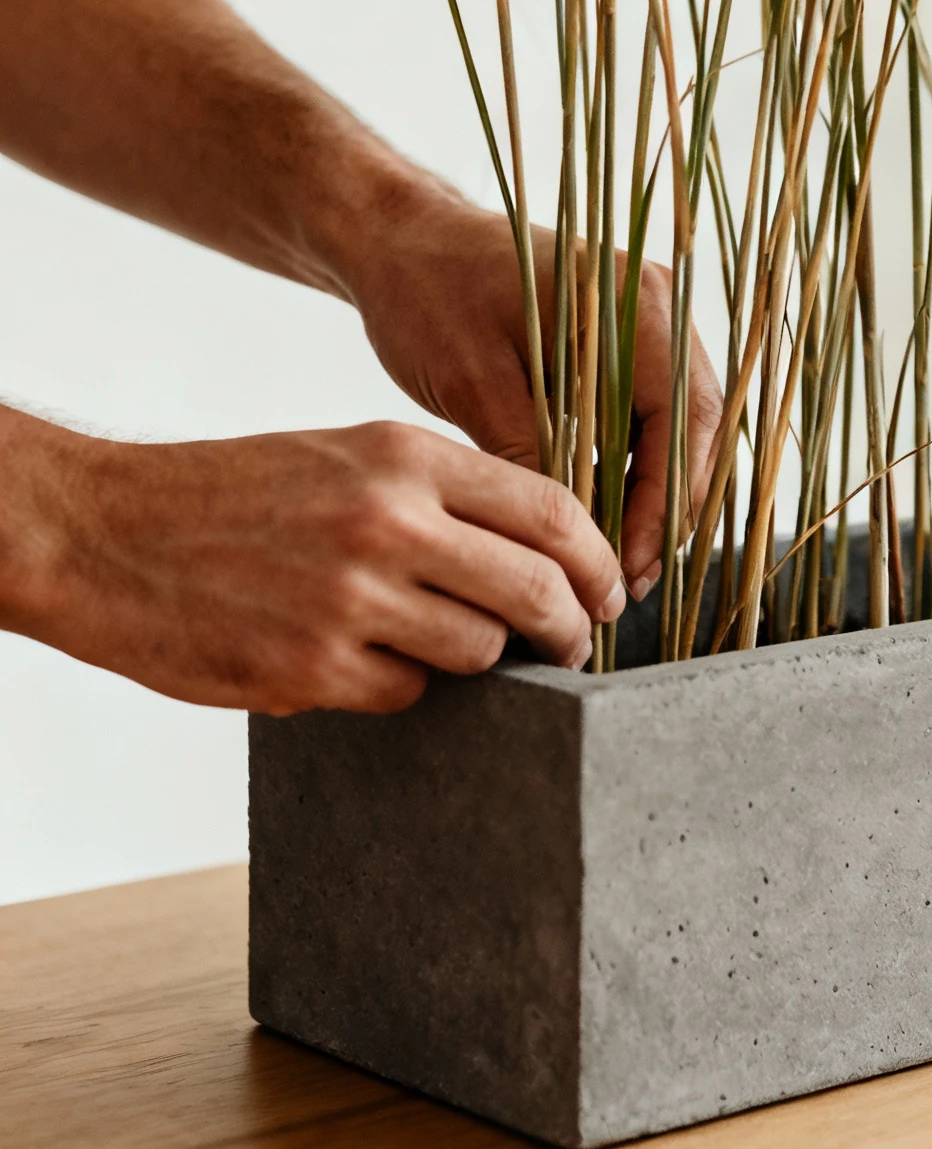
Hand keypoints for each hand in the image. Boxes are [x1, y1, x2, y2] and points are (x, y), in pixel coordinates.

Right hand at [0, 413, 625, 712]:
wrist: (106, 532)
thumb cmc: (236, 493)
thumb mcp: (348, 455)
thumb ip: (440, 495)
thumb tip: (537, 552)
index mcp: (405, 457)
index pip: (551, 509)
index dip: (596, 561)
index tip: (609, 592)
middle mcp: (388, 521)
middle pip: (534, 592)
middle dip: (568, 630)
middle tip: (572, 648)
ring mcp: (351, 598)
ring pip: (477, 652)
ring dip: (474, 661)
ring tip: (434, 643)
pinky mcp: (312, 667)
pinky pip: (405, 693)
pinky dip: (397, 685)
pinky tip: (356, 659)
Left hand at [346, 188, 722, 599]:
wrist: (399, 237)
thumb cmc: (427, 292)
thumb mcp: (473, 381)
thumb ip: (533, 455)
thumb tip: (574, 542)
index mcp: (634, 304)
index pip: (684, 421)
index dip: (664, 504)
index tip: (627, 566)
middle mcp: (658, 305)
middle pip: (696, 428)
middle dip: (667, 511)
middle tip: (623, 583)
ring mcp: (647, 319)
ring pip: (679, 427)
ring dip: (654, 494)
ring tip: (612, 562)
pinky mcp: (625, 337)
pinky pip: (650, 412)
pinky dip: (634, 465)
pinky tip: (601, 513)